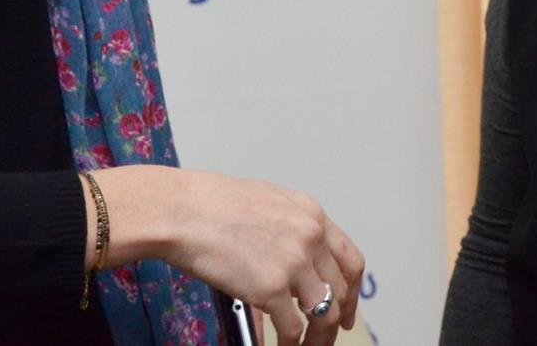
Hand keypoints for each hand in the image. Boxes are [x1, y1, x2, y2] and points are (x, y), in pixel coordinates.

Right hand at [101, 166, 363, 344]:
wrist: (185, 211)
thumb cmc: (211, 205)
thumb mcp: (266, 206)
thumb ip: (289, 232)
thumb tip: (292, 261)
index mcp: (312, 215)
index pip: (349, 260)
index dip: (352, 291)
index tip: (348, 307)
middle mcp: (310, 238)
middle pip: (339, 291)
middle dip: (336, 319)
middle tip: (326, 335)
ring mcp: (294, 263)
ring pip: (324, 314)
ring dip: (318, 338)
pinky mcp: (272, 288)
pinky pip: (292, 328)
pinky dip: (290, 344)